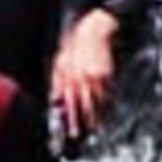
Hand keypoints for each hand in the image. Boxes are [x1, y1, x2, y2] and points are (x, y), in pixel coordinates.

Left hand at [51, 9, 117, 141]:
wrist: (94, 30)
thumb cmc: (75, 45)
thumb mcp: (60, 60)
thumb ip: (56, 80)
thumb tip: (54, 98)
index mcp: (68, 75)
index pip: (68, 102)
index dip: (70, 118)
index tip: (73, 130)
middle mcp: (81, 77)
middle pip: (83, 105)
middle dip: (85, 120)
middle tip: (86, 131)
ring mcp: (95, 76)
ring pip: (96, 100)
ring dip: (97, 114)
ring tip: (97, 125)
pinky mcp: (107, 73)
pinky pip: (107, 91)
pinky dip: (106, 101)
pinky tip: (106, 109)